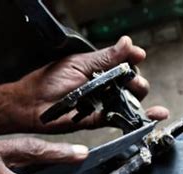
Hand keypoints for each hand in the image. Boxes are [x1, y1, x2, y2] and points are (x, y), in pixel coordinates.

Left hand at [7, 36, 169, 133]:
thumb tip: (128, 43)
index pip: (123, 64)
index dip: (132, 60)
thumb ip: (105, 57)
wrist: (30, 104)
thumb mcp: (79, 64)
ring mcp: (99, 103)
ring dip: (139, 97)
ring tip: (137, 92)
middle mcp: (101, 86)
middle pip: (130, 83)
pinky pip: (118, 119)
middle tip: (133, 81)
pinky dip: (135, 118)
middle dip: (137, 81)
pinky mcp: (95, 120)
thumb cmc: (47, 81)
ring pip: (128, 101)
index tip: (138, 57)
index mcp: (97, 69)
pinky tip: (152, 115)